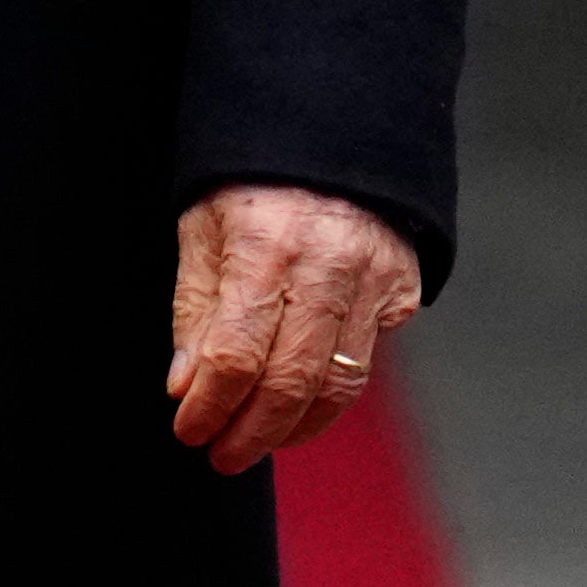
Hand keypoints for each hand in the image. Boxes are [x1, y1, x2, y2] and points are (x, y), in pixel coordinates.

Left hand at [171, 184, 422, 471]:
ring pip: (338, 385)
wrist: (330, 131)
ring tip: (260, 438)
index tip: (189, 430)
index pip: (235, 355)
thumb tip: (186, 388)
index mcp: (265, 244)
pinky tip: (302, 398)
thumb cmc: (252, 182)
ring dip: (294, 427)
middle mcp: (326, 264)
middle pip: (290, 382)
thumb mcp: (203, 229)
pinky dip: (331, 391)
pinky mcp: (401, 287)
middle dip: (251, 434)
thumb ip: (196, 310)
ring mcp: (372, 278)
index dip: (210, 406)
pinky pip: (367, 359)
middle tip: (223, 455)